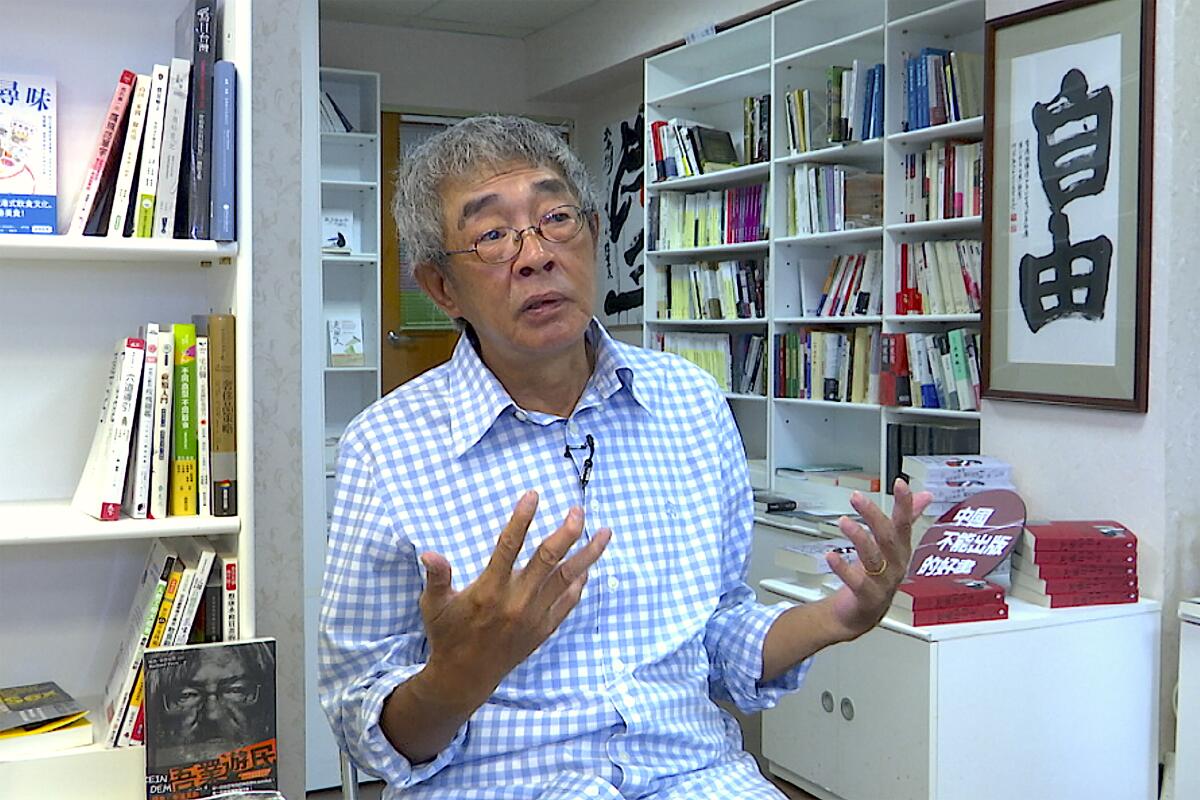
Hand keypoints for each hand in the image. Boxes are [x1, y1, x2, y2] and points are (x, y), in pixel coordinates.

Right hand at [416, 490, 610, 707]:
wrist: (465, 677)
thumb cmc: (448, 635)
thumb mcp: (433, 605)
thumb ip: (437, 577)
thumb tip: (430, 553)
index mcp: (489, 591)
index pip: (508, 546)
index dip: (522, 518)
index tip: (533, 495)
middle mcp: (516, 602)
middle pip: (548, 559)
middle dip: (567, 532)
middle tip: (579, 511)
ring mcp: (534, 616)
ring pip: (567, 578)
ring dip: (588, 554)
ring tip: (606, 533)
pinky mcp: (544, 629)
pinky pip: (568, 602)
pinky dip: (580, 583)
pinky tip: (588, 567)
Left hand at [824, 479, 931, 637]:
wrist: (861, 614)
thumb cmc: (876, 576)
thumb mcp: (891, 546)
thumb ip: (907, 519)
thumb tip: (925, 495)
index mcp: (901, 550)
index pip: (905, 523)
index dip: (905, 504)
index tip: (900, 484)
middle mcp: (895, 565)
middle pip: (888, 538)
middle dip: (874, 516)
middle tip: (857, 497)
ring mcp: (883, 582)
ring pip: (873, 558)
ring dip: (859, 538)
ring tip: (844, 521)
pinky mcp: (867, 597)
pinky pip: (857, 582)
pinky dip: (843, 568)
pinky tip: (831, 555)